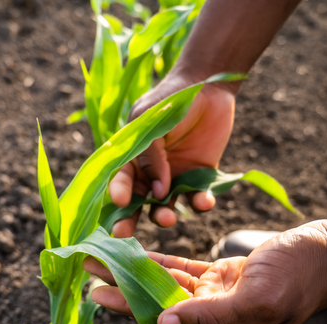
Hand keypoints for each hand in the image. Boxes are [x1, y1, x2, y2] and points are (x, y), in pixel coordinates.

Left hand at [84, 221, 326, 323]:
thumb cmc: (300, 279)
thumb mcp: (257, 300)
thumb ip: (210, 317)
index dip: (130, 310)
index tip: (97, 295)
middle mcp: (214, 321)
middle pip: (159, 306)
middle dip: (123, 290)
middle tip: (87, 272)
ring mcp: (217, 298)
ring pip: (168, 286)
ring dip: (136, 273)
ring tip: (102, 259)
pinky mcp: (222, 277)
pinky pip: (184, 271)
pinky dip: (162, 263)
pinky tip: (136, 254)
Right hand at [109, 73, 236, 237]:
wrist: (208, 87)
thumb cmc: (172, 99)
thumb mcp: (152, 121)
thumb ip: (151, 154)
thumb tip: (156, 191)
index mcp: (133, 158)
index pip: (120, 180)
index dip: (118, 192)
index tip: (120, 202)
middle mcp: (151, 174)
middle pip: (137, 203)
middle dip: (129, 219)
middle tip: (123, 234)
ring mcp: (175, 178)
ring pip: (165, 206)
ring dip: (164, 216)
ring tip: (168, 218)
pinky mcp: (200, 179)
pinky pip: (197, 199)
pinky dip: (200, 204)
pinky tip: (204, 202)